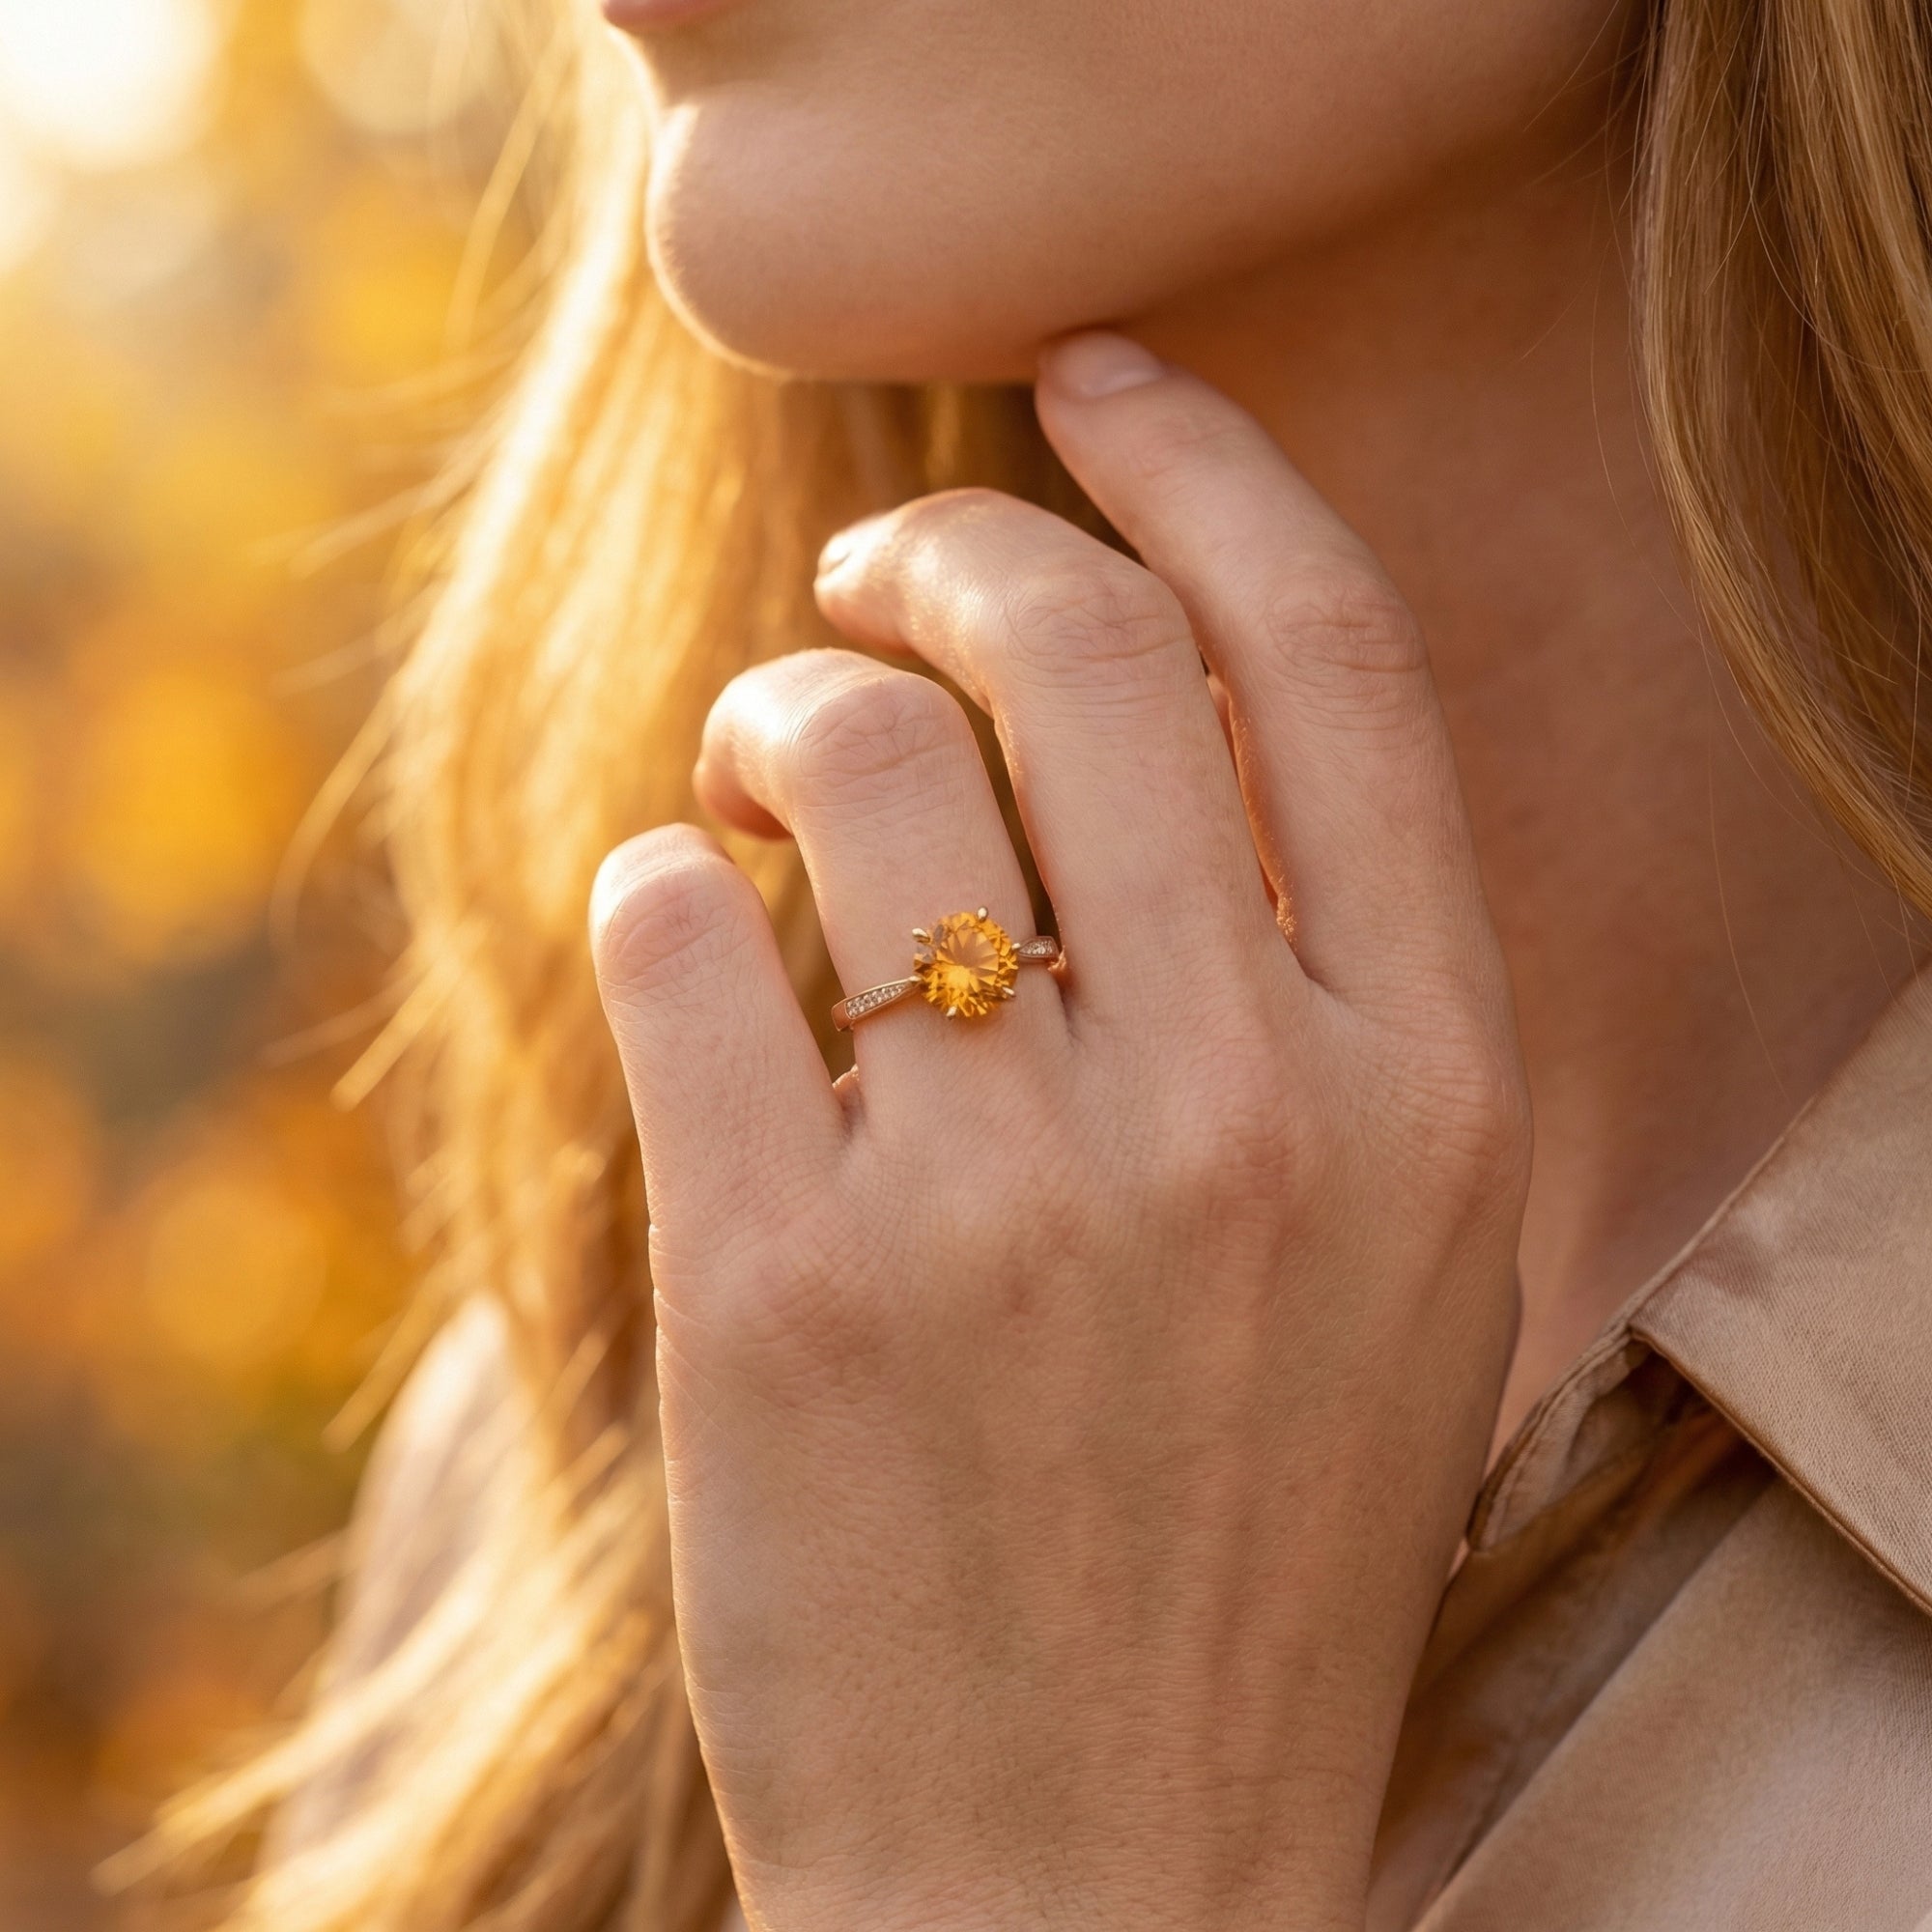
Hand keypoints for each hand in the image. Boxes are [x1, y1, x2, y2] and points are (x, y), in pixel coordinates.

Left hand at [591, 332, 1529, 1931]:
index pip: (1332, 655)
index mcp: (1431, 1087)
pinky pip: (674, 932)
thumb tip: (1149, 714)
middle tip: (871, 585)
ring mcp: (1010, 1195)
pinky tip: (686, 948)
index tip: (1102, 384)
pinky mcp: (786, 1281)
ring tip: (751, 792)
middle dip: (941, 551)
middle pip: (1073, 647)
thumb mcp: (1388, 1256)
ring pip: (842, 758)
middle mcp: (1246, 1108)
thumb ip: (1317, 989)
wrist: (1088, 1877)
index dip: (1207, 467)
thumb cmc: (1233, 1543)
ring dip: (769, 722)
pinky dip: (656, 888)